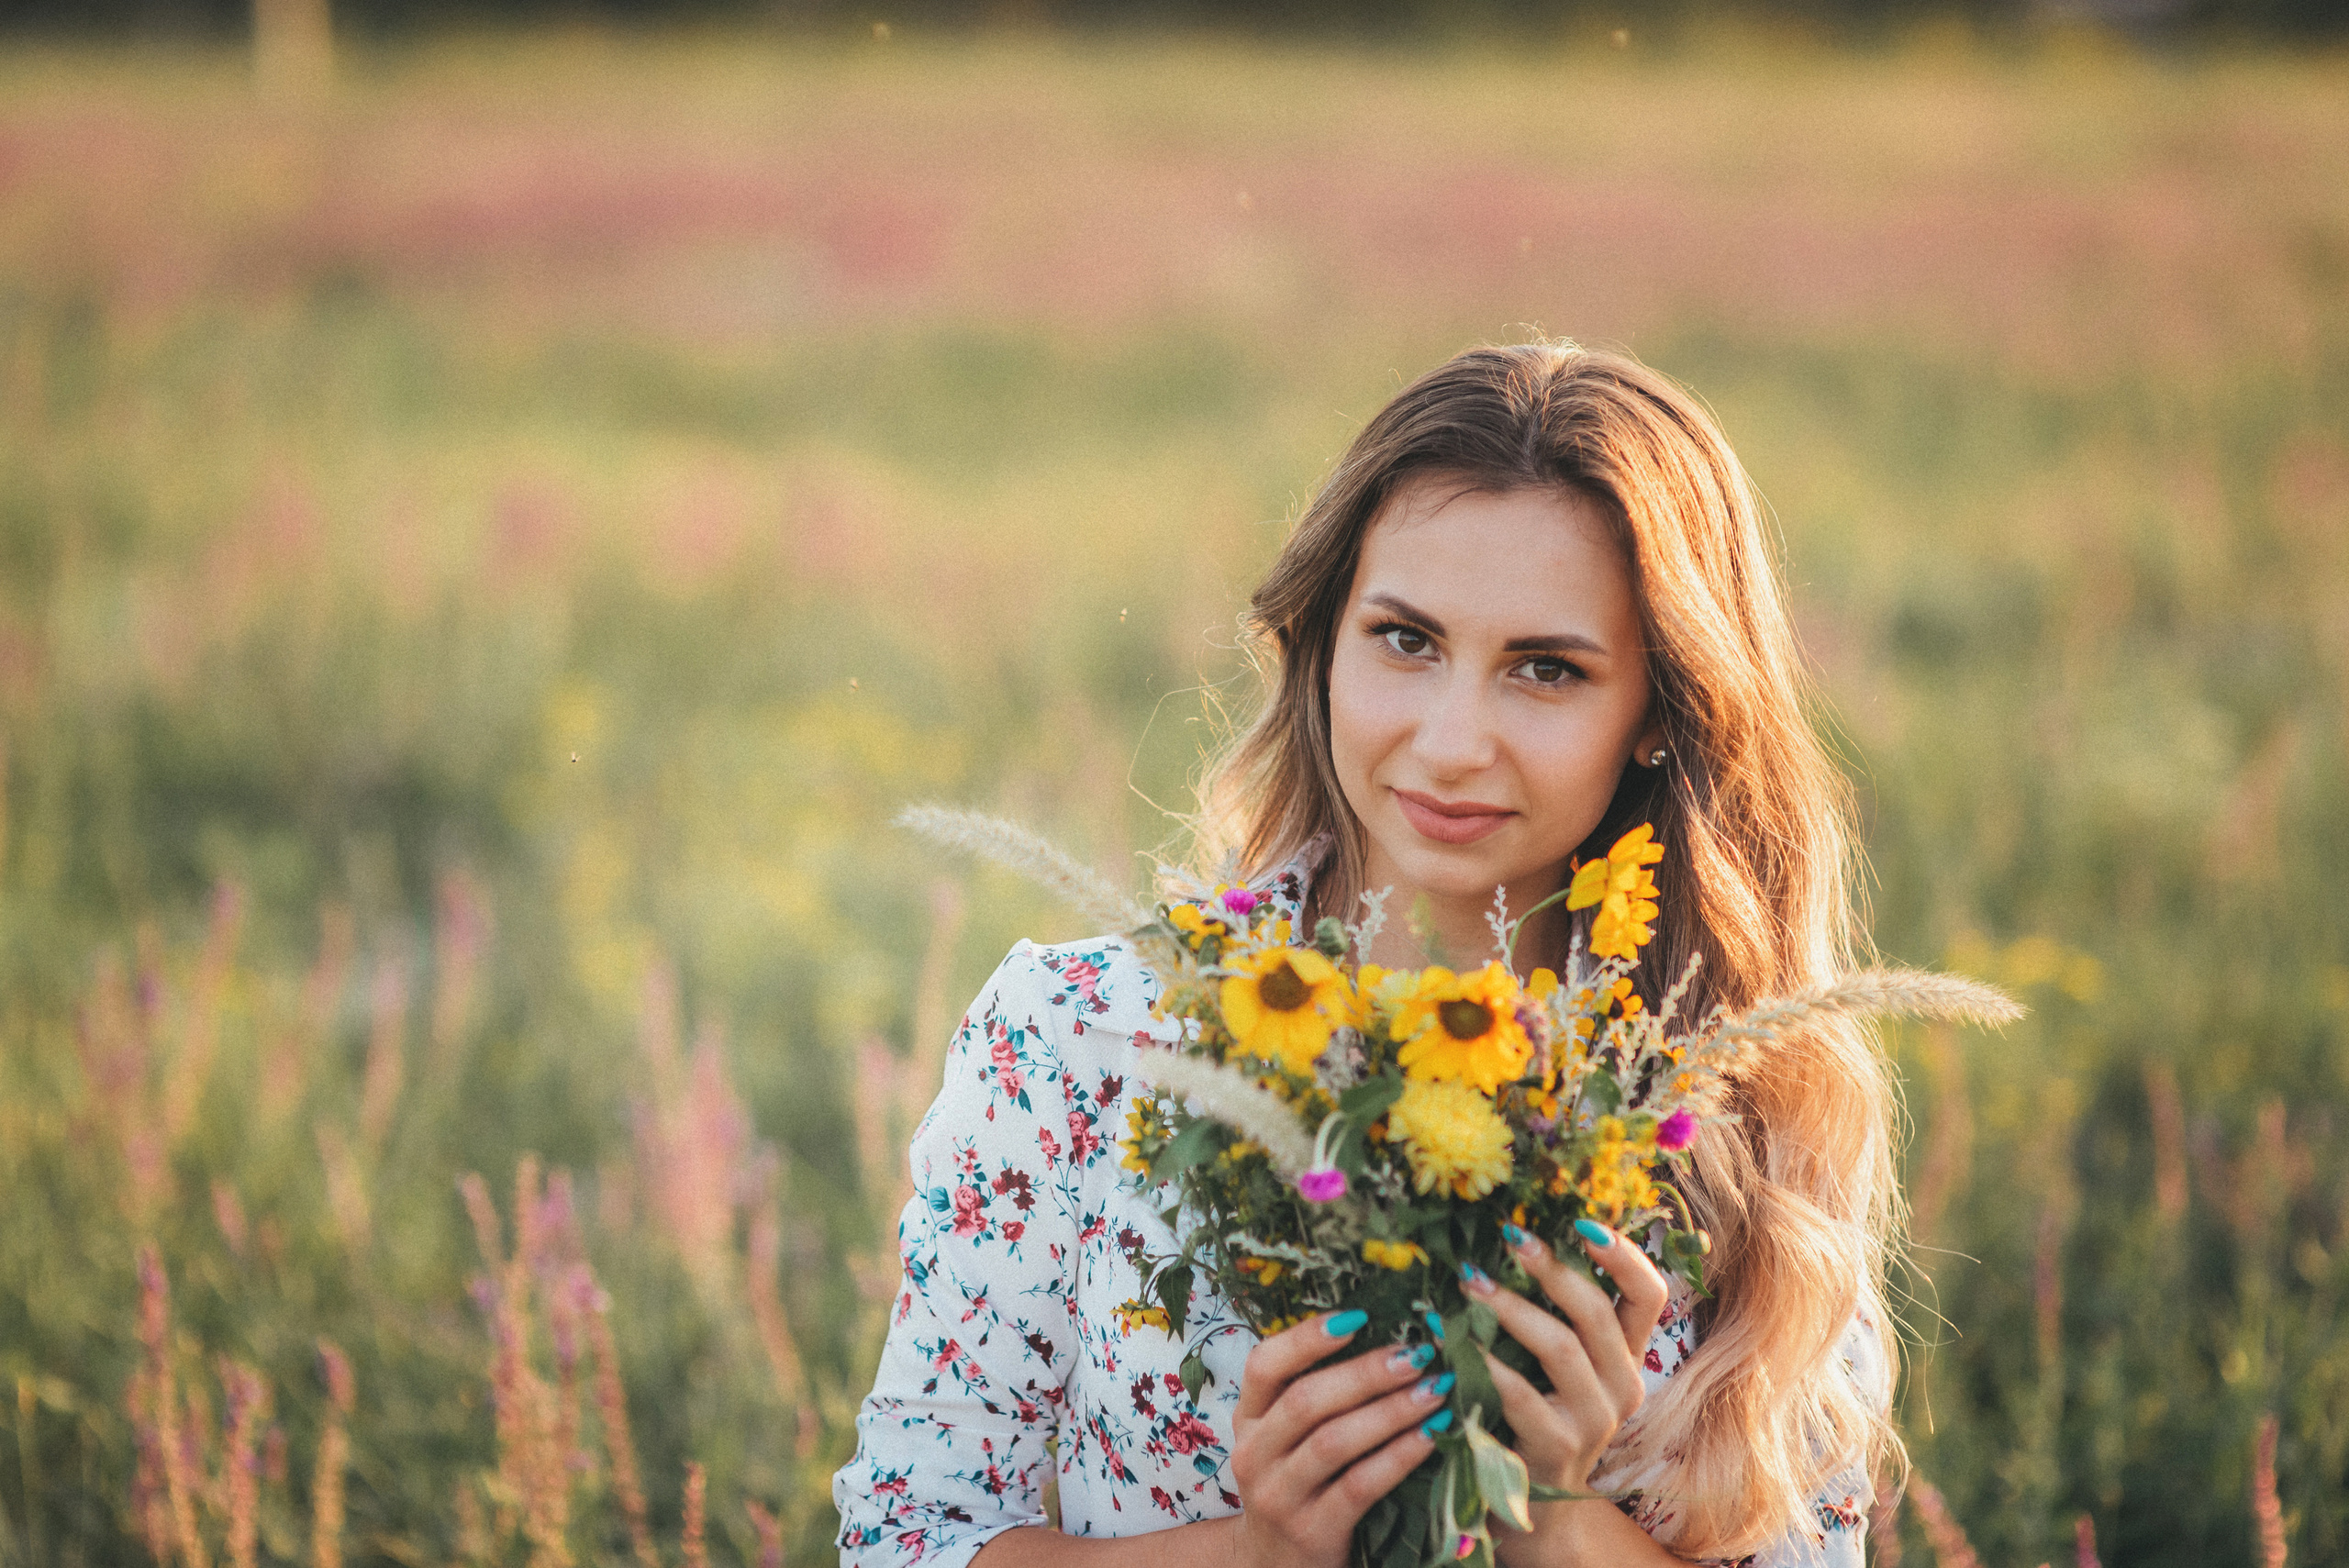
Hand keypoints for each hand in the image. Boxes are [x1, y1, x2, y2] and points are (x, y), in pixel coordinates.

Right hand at [1227, 1309, 1455, 1567]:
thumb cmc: (1298, 1485)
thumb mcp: (1286, 1439)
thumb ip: (1317, 1395)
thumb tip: (1387, 1334)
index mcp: (1248, 1417)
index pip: (1263, 1364)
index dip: (1309, 1337)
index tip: (1360, 1314)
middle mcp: (1254, 1454)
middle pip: (1306, 1400)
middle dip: (1367, 1372)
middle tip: (1418, 1353)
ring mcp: (1278, 1496)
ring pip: (1334, 1442)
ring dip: (1391, 1411)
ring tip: (1436, 1389)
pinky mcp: (1311, 1532)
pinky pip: (1359, 1486)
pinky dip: (1399, 1456)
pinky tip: (1432, 1436)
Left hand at [1461, 1221, 1668, 1559]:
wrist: (1536, 1509)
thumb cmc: (1538, 1414)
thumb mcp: (1560, 1365)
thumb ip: (1556, 1313)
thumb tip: (1520, 1232)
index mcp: (1628, 1355)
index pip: (1650, 1293)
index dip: (1622, 1253)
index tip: (1582, 1219)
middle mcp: (1623, 1384)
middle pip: (1598, 1311)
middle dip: (1551, 1266)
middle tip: (1508, 1236)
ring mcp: (1594, 1420)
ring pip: (1561, 1346)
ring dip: (1509, 1306)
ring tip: (1469, 1281)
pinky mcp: (1556, 1446)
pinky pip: (1519, 1392)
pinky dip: (1482, 1360)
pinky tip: (1452, 1340)